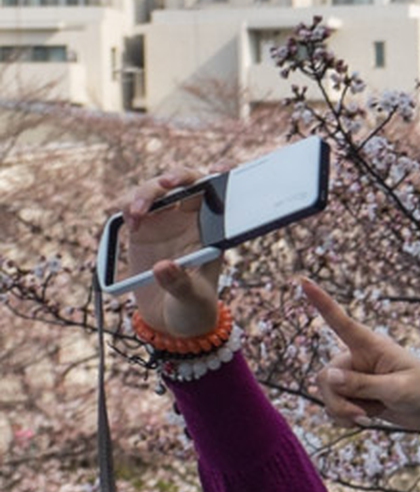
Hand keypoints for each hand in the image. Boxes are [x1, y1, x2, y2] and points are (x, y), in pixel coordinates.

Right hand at [114, 169, 224, 335]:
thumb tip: (162, 267)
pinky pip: (132, 206)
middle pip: (184, 184)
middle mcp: (189, 222)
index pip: (219, 196)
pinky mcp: (142, 230)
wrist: (172, 322)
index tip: (218, 170)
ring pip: (155, 191)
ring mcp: (165, 223)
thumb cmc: (194, 309)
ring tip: (135, 214)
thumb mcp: (192, 300)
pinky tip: (129, 219)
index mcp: (212, 232)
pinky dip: (127, 205)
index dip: (220, 177)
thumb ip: (179, 283)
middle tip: (165, 184)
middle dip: (176, 176)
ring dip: (144, 194)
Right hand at [305, 278, 419, 491]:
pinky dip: (344, 417)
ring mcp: (355, 377)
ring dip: (342, 411)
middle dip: (338, 400)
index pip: (341, 321)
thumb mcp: (398, 389)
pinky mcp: (356, 395)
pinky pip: (334, 407)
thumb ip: (362, 384)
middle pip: (327, 377)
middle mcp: (358, 358)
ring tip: (368, 418)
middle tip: (361, 415)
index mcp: (371, 345)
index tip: (304, 280)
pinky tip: (365, 421)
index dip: (321, 302)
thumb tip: (327, 376)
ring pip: (327, 394)